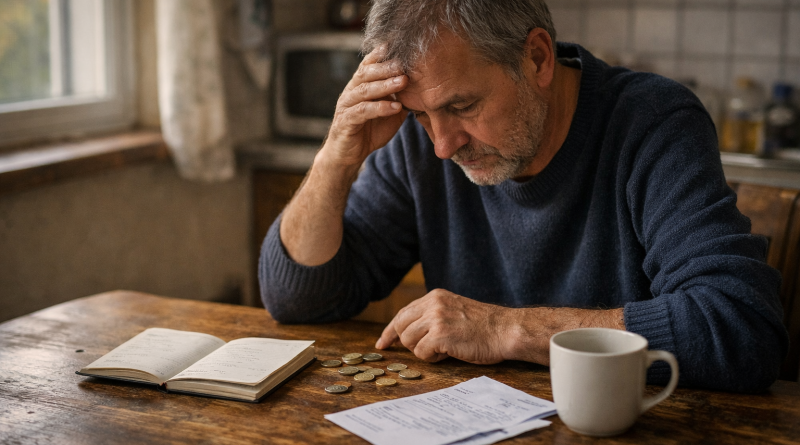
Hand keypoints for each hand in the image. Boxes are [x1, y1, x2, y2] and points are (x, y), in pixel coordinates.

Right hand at [320, 46, 407, 169]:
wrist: (348, 155)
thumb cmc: (369, 130)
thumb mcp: (389, 111)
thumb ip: (401, 97)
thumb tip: (424, 87)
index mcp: (360, 85)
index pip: (369, 64)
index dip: (382, 54)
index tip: (400, 46)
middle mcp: (351, 91)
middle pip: (367, 73)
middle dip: (387, 67)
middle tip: (405, 63)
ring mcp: (346, 106)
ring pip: (364, 90)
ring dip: (385, 85)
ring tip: (404, 81)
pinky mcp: (345, 122)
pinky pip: (362, 112)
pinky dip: (380, 108)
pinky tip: (395, 107)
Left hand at [375, 289, 511, 364]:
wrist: (505, 330)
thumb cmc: (484, 326)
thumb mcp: (454, 311)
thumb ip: (432, 316)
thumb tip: (408, 333)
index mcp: (435, 296)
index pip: (403, 313)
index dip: (390, 331)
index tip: (382, 343)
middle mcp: (433, 304)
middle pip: (401, 327)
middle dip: (409, 343)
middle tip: (429, 349)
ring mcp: (435, 318)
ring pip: (409, 341)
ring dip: (425, 351)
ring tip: (446, 348)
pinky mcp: (440, 334)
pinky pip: (422, 352)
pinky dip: (433, 357)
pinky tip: (449, 352)